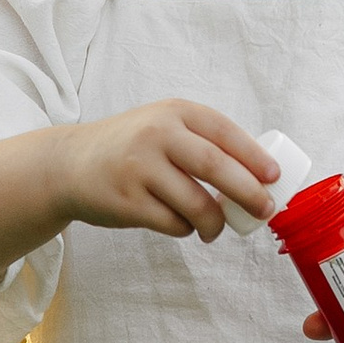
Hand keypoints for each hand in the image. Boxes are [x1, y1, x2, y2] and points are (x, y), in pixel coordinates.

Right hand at [55, 99, 278, 240]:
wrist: (69, 164)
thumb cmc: (129, 148)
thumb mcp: (162, 126)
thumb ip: (200, 141)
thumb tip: (258, 175)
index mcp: (173, 112)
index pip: (224, 132)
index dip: (254, 156)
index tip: (274, 177)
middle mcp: (156, 134)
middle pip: (215, 167)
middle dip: (248, 192)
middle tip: (264, 210)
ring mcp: (139, 168)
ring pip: (196, 204)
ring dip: (214, 222)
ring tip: (215, 229)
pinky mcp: (128, 201)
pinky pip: (173, 223)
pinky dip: (186, 229)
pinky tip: (182, 225)